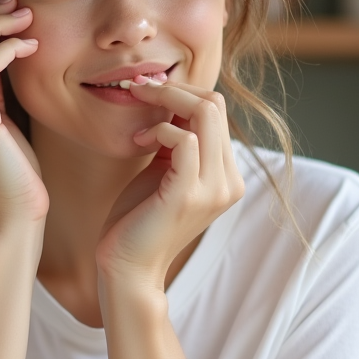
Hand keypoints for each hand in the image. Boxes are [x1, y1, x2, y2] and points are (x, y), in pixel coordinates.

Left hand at [95, 79, 244, 289]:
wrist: (128, 268)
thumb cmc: (139, 219)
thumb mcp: (164, 170)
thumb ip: (176, 140)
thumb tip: (171, 100)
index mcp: (227, 174)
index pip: (217, 110)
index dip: (181, 92)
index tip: (148, 90)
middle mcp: (230, 181)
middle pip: (215, 104)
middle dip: (172, 89)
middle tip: (139, 90)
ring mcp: (213, 189)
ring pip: (205, 114)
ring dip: (164, 104)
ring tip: (138, 126)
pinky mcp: (188, 195)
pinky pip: (185, 140)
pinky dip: (159, 131)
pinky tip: (139, 144)